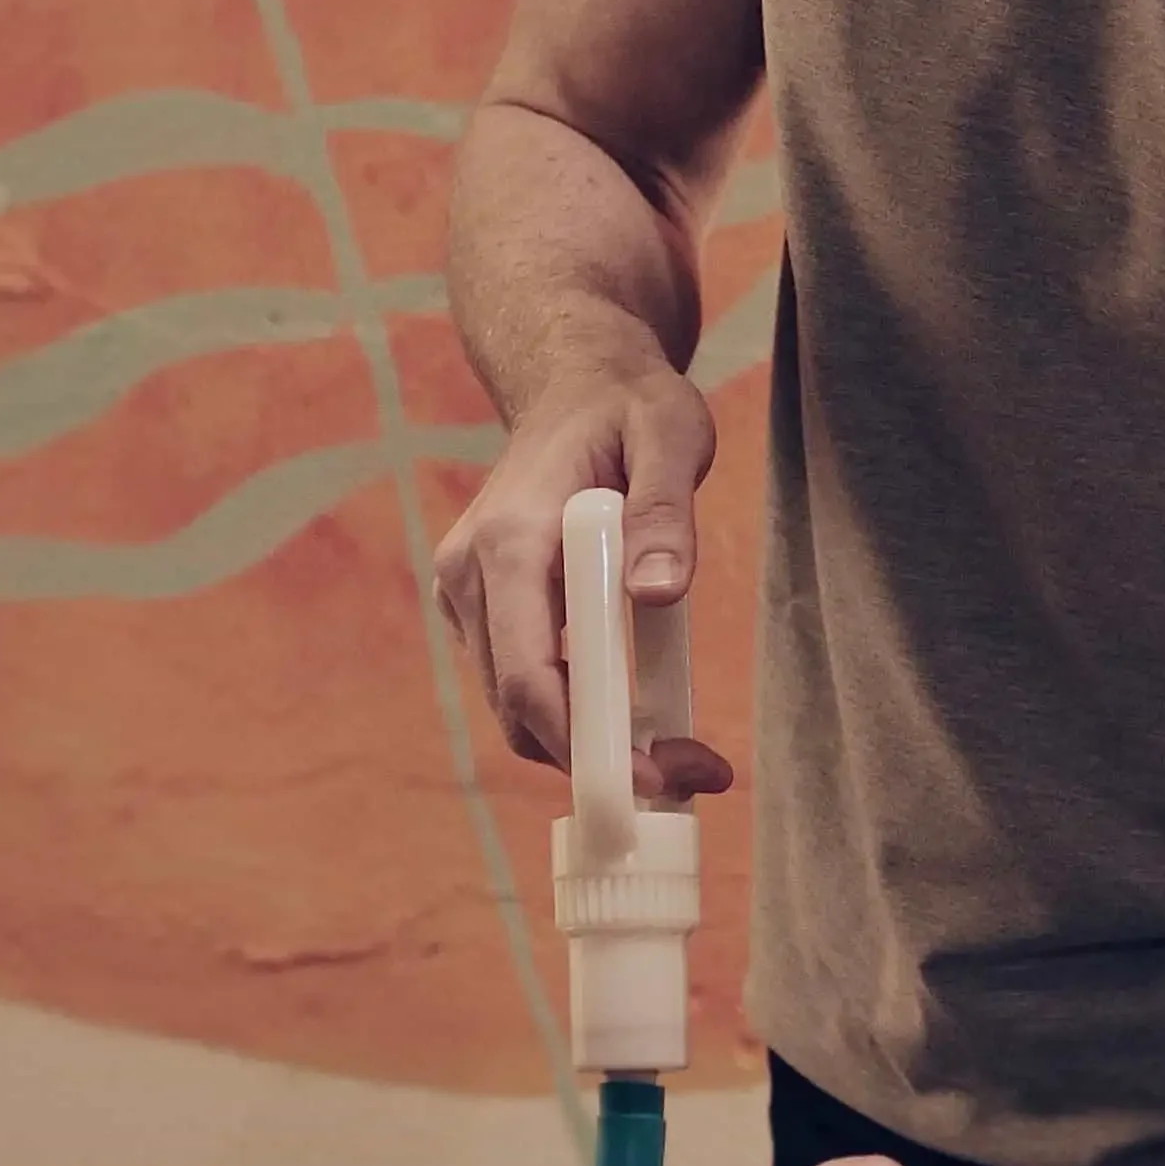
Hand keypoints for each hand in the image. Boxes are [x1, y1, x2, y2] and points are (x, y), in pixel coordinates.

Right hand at [432, 360, 730, 797]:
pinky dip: (582, 716)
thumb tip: (657, 592)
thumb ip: (665, 511)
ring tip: (686, 751)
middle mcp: (468, 575)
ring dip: (596, 746)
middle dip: (602, 760)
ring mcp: (468, 597)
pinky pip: (528, 685)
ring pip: (522, 710)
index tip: (656, 781)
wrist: (575, 385)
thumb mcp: (670, 434)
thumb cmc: (628, 405)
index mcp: (508, 540)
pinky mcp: (484, 611)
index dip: (588, 745)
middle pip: (520, 711)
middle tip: (696, 773)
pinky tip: (647, 713)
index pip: (529, 677)